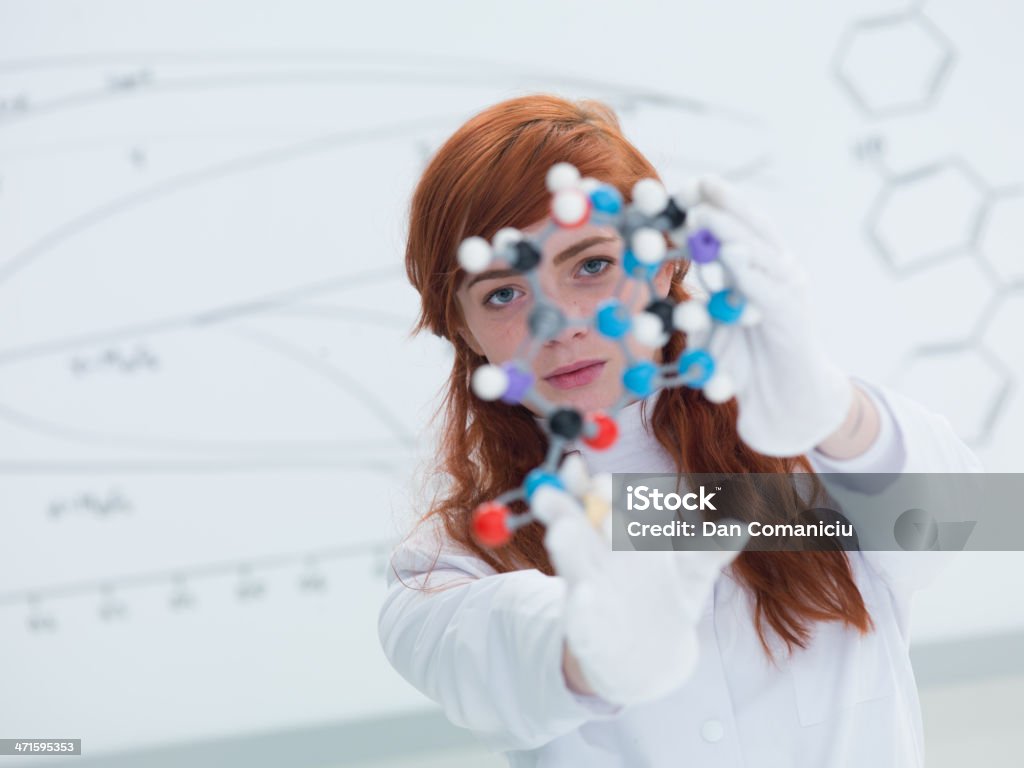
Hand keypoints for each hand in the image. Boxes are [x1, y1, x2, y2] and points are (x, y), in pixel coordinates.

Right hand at [534, 485, 743, 706]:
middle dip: (563, 506)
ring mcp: (588, 590)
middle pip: (572, 523)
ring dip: (566, 545)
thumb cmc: (668, 600)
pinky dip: (582, 607)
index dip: (589, 483)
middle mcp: (594, 556)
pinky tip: (586, 596)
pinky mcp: (586, 630)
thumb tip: (744, 528)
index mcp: (614, 532)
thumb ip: (711, 549)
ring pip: (572, 562)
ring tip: (562, 530)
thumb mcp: (692, 573)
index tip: (589, 473)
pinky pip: (581, 617)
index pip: (593, 498)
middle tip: (559, 491)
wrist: (648, 660)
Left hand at [686, 176, 854, 456]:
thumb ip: (689, 299)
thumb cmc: (744, 360)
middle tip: (698, 182)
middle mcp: (777, 271)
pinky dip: (750, 272)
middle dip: (726, 203)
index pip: (737, 226)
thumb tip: (649, 280)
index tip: (684, 186)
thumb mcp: (710, 322)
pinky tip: (732, 256)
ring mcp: (788, 292)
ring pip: (759, 253)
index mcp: (758, 268)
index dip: (714, 204)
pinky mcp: (791, 318)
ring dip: (731, 230)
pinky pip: (770, 290)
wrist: (784, 401)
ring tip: (705, 213)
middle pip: (753, 228)